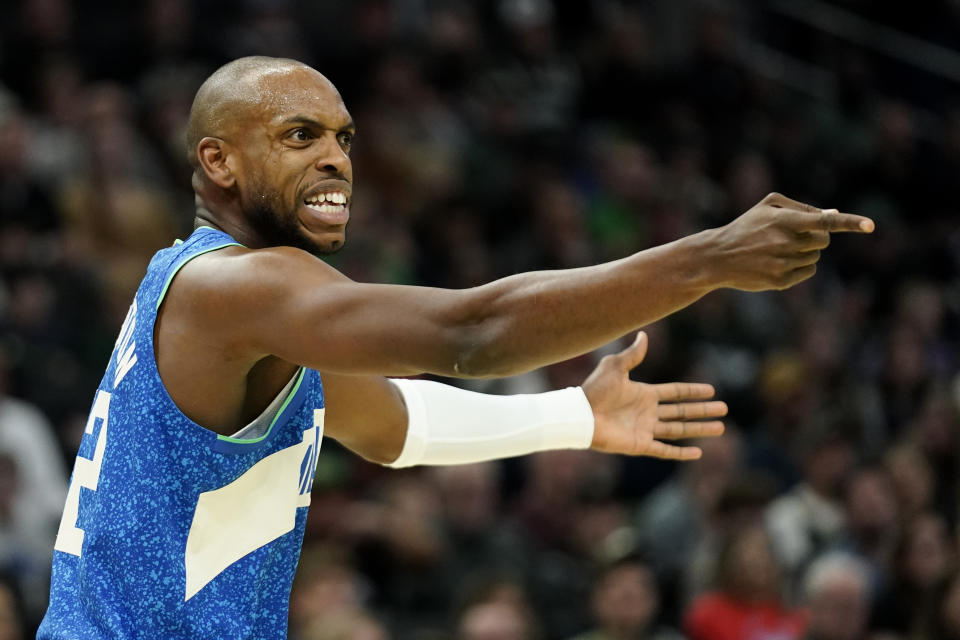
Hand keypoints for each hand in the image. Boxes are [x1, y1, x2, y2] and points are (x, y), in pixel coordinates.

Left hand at [582, 332, 726, 459]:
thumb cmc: (594, 391)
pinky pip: (664, 450)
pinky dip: (680, 453)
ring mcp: (645, 429)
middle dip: (703, 410)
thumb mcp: (614, 367)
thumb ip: (632, 354)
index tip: (712, 390)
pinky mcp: (640, 445)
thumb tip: (644, 335)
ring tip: (720, 428)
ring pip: (679, 430)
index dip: (693, 391)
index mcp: (644, 394)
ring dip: (699, 429)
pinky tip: (697, 453)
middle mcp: (647, 412)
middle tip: (724, 409)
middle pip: (682, 411)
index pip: (675, 392)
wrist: (580, 416)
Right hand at [707, 192, 874, 290]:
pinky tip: (777, 263)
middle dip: (816, 237)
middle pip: (824, 240)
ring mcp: (782, 264)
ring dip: (805, 252)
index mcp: (783, 221)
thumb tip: (834, 214)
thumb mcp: (768, 207)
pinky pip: (808, 271)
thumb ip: (802, 208)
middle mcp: (785, 243)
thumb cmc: (746, 227)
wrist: (717, 257)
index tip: (870, 225)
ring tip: (778, 250)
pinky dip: (800, 266)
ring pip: (816, 257)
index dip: (849, 222)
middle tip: (794, 236)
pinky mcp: (780, 281)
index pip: (824, 221)